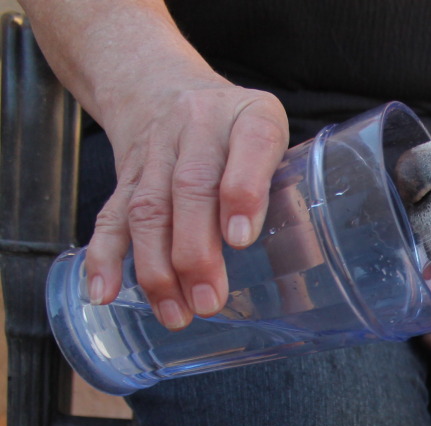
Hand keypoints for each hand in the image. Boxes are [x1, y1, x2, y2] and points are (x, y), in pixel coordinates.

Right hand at [24, 0, 288, 327]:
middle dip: (196, 251)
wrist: (159, 85)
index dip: (243, 190)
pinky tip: (105, 293)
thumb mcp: (273, 141)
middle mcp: (199, 127)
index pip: (252, 143)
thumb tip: (304, 273)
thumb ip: (290, 194)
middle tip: (209, 300)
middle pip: (191, 188)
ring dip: (157, 268)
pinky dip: (104, 258)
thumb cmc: (236, 131)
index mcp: (250, 116)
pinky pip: (110, 216)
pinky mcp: (125, 176)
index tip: (241, 239)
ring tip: (176, 313)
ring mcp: (156, 151)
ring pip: (149, 209)